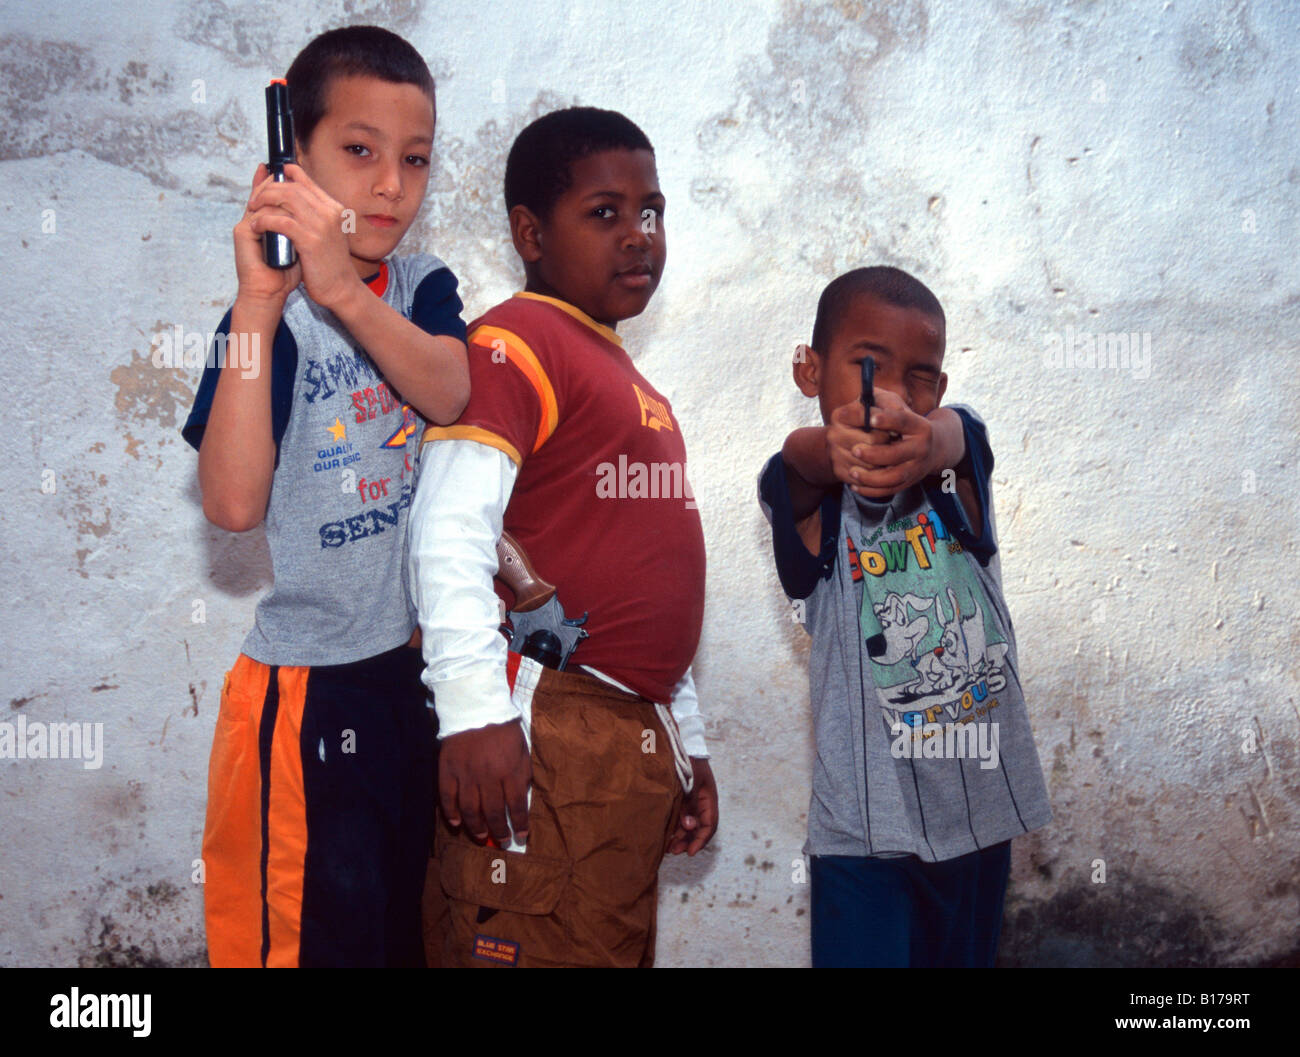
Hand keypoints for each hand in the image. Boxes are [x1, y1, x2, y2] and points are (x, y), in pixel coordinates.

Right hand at [233, 164, 300, 308]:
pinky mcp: (243, 233)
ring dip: (275, 189)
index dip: (278, 181)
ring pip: (261, 198)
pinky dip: (272, 206)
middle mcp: (253, 221)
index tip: (292, 168)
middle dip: (278, 179)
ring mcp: (246, 225)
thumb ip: (303, 229)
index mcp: (266, 223)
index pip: (270, 195)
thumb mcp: (301, 246)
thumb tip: (321, 213)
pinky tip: (283, 200)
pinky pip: (258, 212)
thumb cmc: (287, 274)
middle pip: (263, 191)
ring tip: (285, 177)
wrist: (269, 293)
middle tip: (289, 168)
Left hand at [246, 162, 360, 311]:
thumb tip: (294, 199)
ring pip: (286, 199)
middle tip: (255, 199)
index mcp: (334, 208)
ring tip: (253, 210)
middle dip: (268, 189)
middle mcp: (329, 212)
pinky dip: (264, 220)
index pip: (305, 181)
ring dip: (264, 201)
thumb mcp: (328, 233)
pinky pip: (281, 221)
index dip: (286, 174)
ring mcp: (321, 225)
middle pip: (292, 187)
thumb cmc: (331, 264)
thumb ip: (314, 215)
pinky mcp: (310, 240)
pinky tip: (257, 226)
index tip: (272, 177)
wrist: (341, 288)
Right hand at [438, 719, 530, 846]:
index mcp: (509, 770)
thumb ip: (522, 773)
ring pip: (470, 809)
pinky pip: (447, 797)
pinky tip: (455, 822)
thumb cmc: (503, 728)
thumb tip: (522, 797)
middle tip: (502, 841)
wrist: (475, 706)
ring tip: (481, 837)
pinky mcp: (448, 769)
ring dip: (476, 826)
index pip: (517, 804)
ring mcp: (466, 774)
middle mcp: (488, 776)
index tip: (521, 836)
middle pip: (493, 811)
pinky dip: (450, 812)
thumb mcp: (522, 748)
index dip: (520, 823)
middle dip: (499, 830)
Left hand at [668, 758, 717, 855]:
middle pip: (698, 828)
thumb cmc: (688, 760)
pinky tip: (667, 834)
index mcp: (708, 798)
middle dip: (688, 841)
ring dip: (680, 836)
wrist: (680, 741)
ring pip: (688, 824)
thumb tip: (689, 826)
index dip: (700, 840)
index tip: (690, 852)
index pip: (709, 825)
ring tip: (668, 847)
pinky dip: (675, 827)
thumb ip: (690, 804)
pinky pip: (680, 817)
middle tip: (674, 851)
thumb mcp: (691, 782)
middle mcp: (701, 802)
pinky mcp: (680, 798)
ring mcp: (690, 800)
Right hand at [825, 398, 895, 492]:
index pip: (866, 416)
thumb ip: (889, 403)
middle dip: (887, 440)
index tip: (891, 422)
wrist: (853, 441)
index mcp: (841, 415)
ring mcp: (835, 454)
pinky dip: (877, 473)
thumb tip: (898, 411)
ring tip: (888, 451)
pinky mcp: (840, 472)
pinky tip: (880, 464)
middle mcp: (833, 435)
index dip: (884, 420)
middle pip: (871, 441)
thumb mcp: (880, 404)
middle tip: (892, 438)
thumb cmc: (872, 419)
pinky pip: (865, 478)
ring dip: (885, 459)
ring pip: (871, 462)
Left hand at [852, 389, 946, 496]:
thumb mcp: (899, 406)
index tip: (871, 418)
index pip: (904, 421)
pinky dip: (871, 491)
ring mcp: (915, 468)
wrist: (934, 447)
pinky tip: (855, 485)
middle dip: (874, 454)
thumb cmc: (907, 422)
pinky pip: (889, 491)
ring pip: (893, 477)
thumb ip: (881, 400)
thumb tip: (860, 401)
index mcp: (919, 426)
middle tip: (854, 450)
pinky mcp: (908, 483)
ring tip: (852, 472)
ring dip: (871, 477)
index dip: (888, 419)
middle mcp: (920, 448)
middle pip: (897, 454)